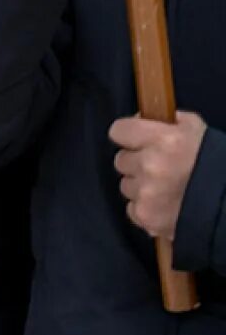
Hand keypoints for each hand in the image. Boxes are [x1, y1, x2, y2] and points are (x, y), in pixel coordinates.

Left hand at [110, 111, 208, 240]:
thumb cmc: (215, 164)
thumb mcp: (196, 130)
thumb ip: (168, 121)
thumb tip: (142, 119)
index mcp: (163, 140)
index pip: (119, 130)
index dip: (129, 135)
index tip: (136, 140)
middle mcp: (150, 165)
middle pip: (121, 160)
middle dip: (137, 162)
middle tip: (158, 167)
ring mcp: (146, 193)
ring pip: (126, 185)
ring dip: (140, 186)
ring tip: (165, 188)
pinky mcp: (145, 215)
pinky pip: (132, 207)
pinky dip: (145, 207)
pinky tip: (164, 205)